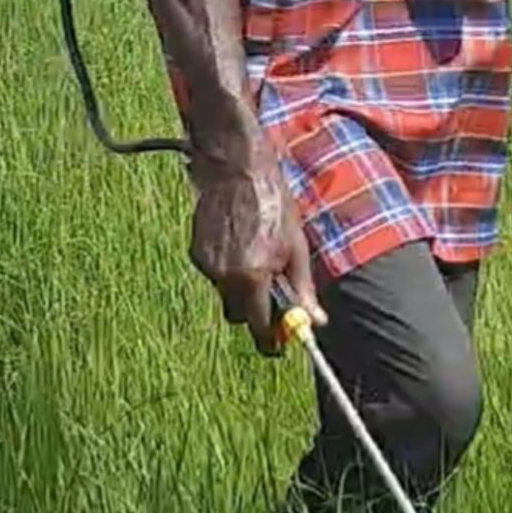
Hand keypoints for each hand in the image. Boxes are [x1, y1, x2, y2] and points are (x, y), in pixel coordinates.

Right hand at [189, 155, 323, 355]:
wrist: (238, 170)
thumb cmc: (274, 205)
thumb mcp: (296, 247)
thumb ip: (303, 289)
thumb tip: (315, 321)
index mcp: (252, 277)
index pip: (258, 329)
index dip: (270, 340)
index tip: (280, 342)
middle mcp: (225, 277)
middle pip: (239, 316)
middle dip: (255, 312)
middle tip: (273, 293)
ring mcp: (206, 265)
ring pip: (226, 295)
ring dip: (242, 288)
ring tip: (257, 254)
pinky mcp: (196, 253)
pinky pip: (215, 275)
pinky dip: (228, 269)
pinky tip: (240, 243)